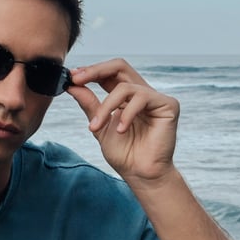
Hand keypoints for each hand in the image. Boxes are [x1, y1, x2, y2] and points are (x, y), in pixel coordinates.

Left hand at [68, 59, 179, 183]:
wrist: (140, 174)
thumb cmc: (124, 154)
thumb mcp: (100, 127)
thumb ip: (90, 105)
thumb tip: (73, 85)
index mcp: (125, 97)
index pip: (108, 74)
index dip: (91, 71)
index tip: (71, 77)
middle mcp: (140, 93)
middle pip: (120, 66)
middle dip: (96, 71)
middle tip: (78, 79)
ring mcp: (154, 98)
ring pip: (125, 86)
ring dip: (106, 106)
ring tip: (97, 126)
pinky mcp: (168, 105)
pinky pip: (142, 98)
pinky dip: (127, 114)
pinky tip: (121, 130)